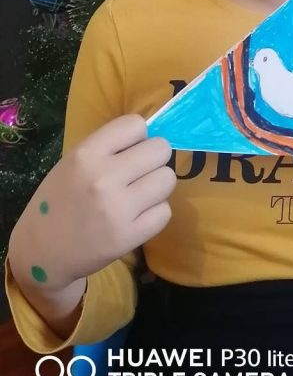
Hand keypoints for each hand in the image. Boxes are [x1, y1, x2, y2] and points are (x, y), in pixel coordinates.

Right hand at [9, 115, 175, 293]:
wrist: (41, 251)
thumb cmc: (60, 200)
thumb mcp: (73, 163)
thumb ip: (109, 147)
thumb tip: (151, 137)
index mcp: (86, 154)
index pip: (135, 124)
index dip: (138, 136)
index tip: (130, 150)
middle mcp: (103, 178)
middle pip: (160, 150)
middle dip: (153, 159)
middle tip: (139, 173)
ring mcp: (118, 208)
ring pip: (167, 179)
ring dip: (157, 185)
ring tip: (139, 194)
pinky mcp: (129, 236)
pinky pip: (165, 211)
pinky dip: (155, 213)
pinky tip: (137, 216)